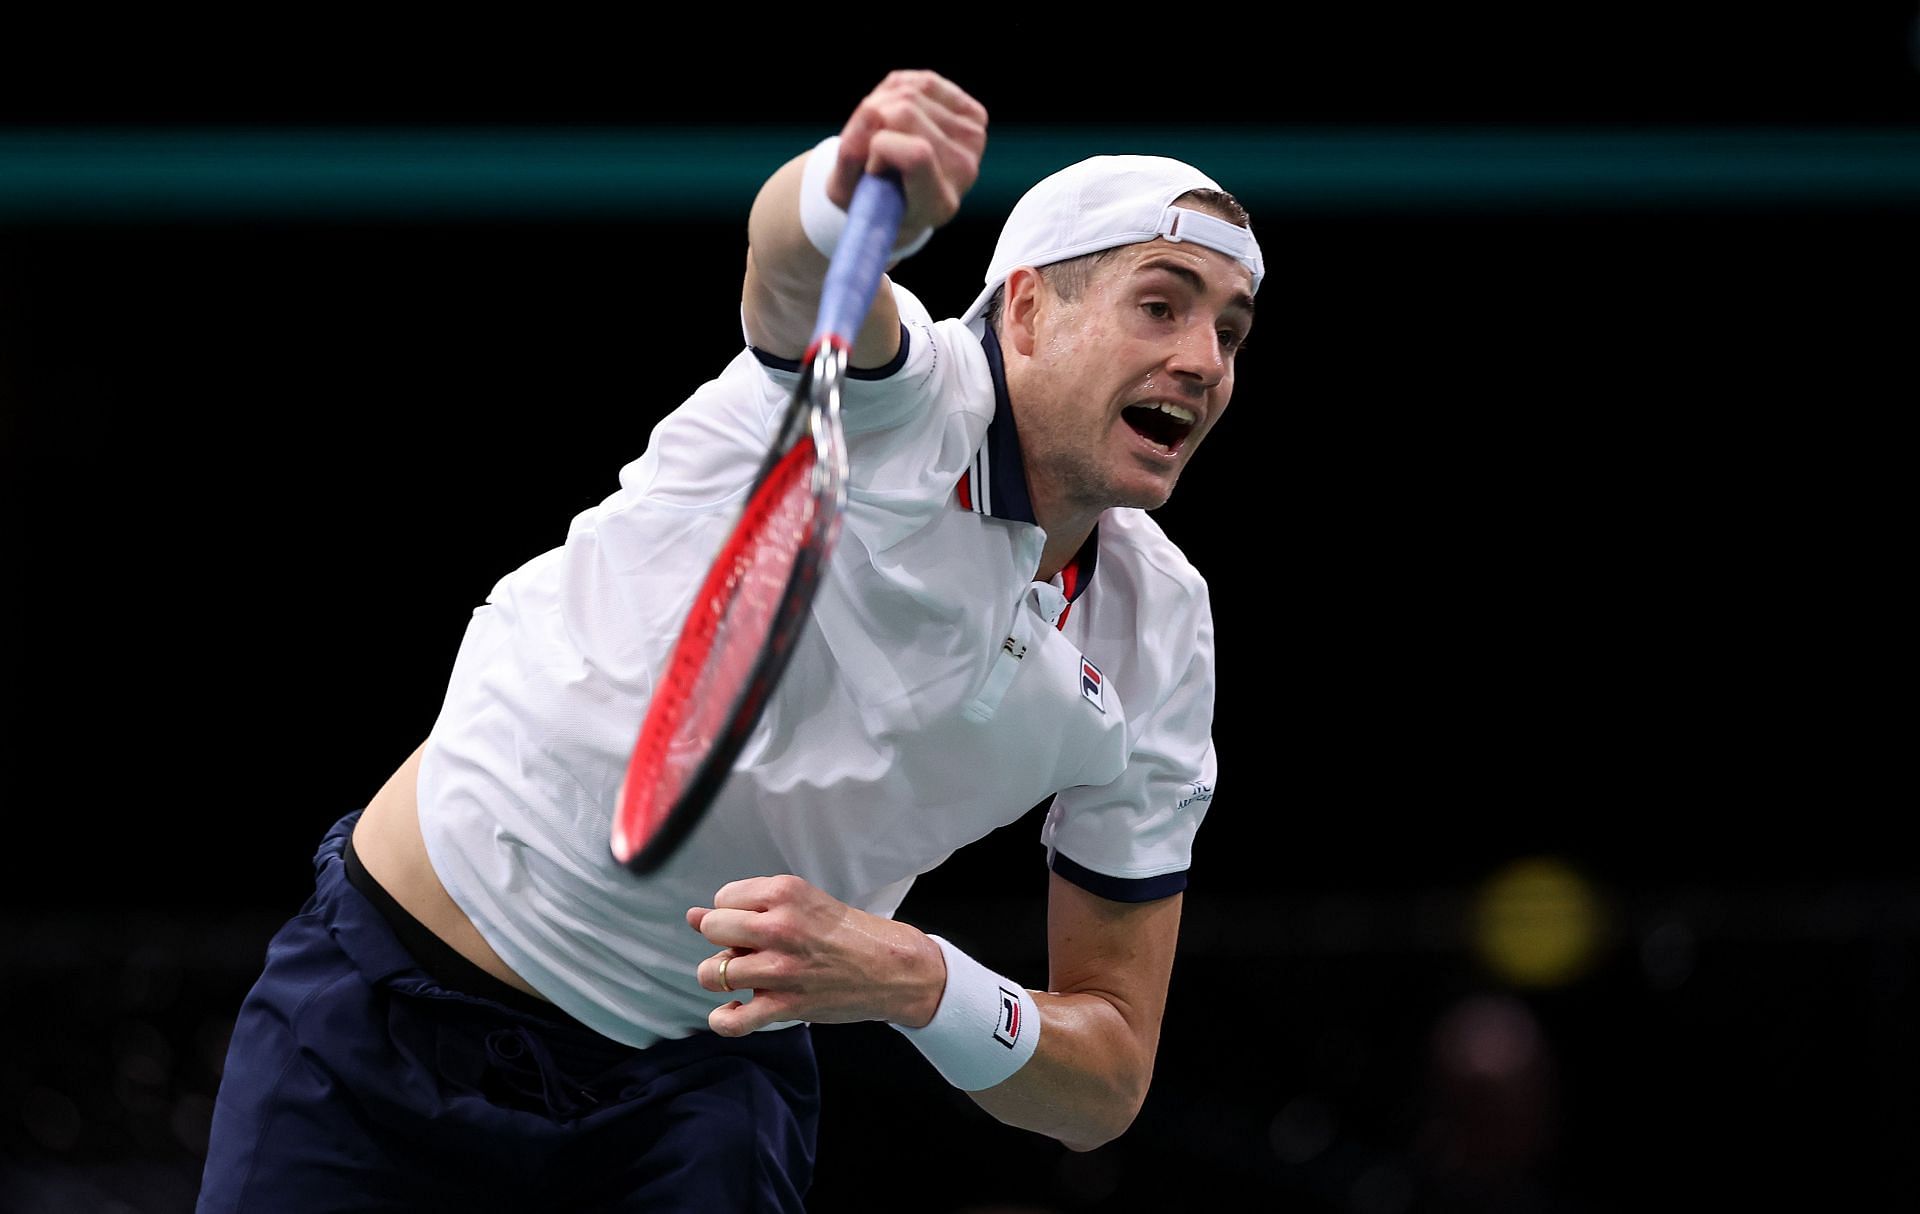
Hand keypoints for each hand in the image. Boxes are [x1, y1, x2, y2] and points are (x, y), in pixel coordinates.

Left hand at [686, 874, 944, 1036]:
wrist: (893, 969)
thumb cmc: (849, 933)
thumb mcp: (804, 904)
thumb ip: (749, 907)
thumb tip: (692, 917)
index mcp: (785, 892)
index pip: (723, 897)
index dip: (733, 911)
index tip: (755, 922)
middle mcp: (780, 926)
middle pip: (712, 929)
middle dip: (723, 940)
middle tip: (747, 948)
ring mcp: (781, 968)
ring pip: (713, 973)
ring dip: (721, 977)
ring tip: (743, 977)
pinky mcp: (786, 1005)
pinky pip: (733, 1020)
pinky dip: (724, 1020)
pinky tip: (733, 1011)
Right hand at [829, 70, 987, 241]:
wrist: (901, 198)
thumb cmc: (870, 197)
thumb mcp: (846, 190)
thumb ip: (851, 156)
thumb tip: (871, 111)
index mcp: (936, 205)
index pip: (916, 155)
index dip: (881, 148)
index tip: (872, 168)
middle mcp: (962, 173)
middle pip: (904, 112)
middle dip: (873, 122)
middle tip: (871, 149)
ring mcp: (972, 141)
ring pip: (910, 92)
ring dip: (881, 105)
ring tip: (882, 135)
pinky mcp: (973, 116)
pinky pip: (923, 82)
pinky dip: (897, 92)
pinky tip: (894, 117)